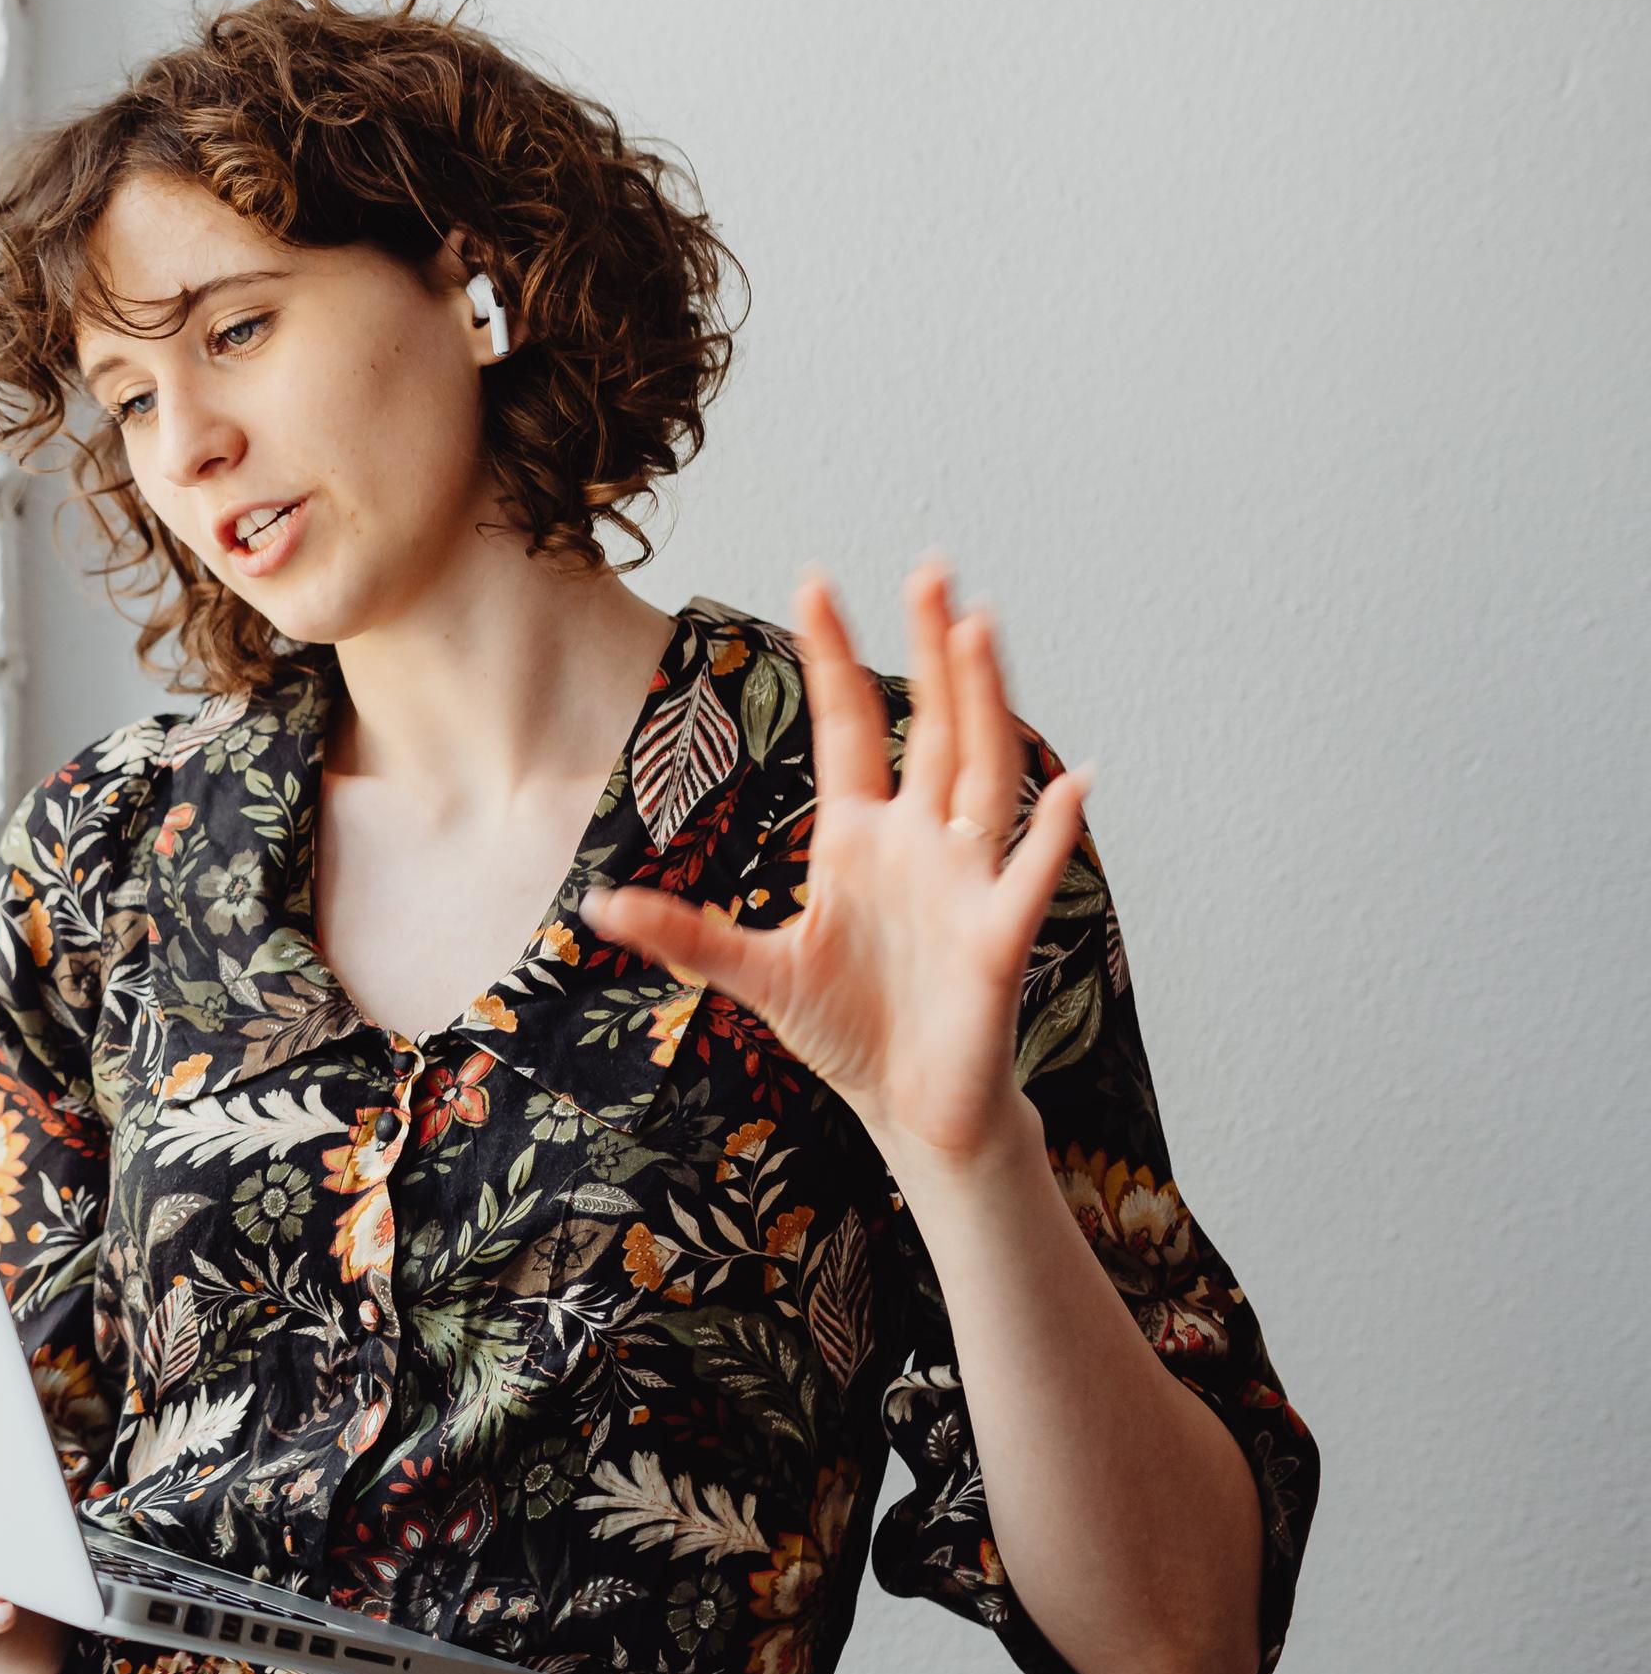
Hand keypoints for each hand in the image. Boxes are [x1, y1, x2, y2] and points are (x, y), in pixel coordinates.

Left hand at [579, 557, 1087, 1169]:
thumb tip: (601, 903)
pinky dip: (1053, 831)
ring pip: (983, 772)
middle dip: (931, 648)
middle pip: (931, 725)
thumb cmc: (847, 1029)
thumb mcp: (751, 975)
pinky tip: (1072, 783)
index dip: (832, 658)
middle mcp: (920, 842)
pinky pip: (1030, 875)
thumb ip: (684, 934)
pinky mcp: (997, 937)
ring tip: (982, 629)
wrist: (910, 1105)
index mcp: (858, 838)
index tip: (815, 581)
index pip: (849, 727)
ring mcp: (964, 881)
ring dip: (985, 702)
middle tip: (930, 568)